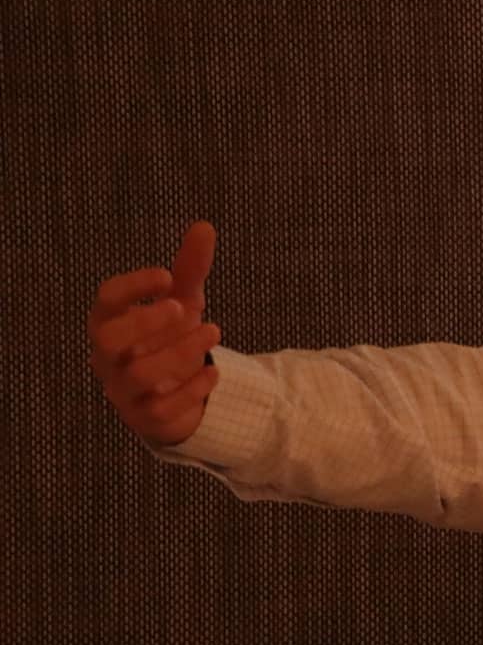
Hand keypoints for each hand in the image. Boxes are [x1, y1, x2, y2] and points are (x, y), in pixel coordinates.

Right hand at [88, 221, 222, 445]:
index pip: (106, 301)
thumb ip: (189, 269)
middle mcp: (109, 357)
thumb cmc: (169, 338)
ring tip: (214, 330)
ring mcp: (124, 390)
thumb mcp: (182, 302)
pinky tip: (214, 372)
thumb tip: (205, 226)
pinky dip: (192, 388)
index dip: (132, 287)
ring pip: (140, 373)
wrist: (176, 393)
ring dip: (180, 351)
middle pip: (109, 339)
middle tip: (183, 308)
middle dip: (146, 322)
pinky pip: (163, 407)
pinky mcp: (146, 418)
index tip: (166, 275)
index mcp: (110, 322)